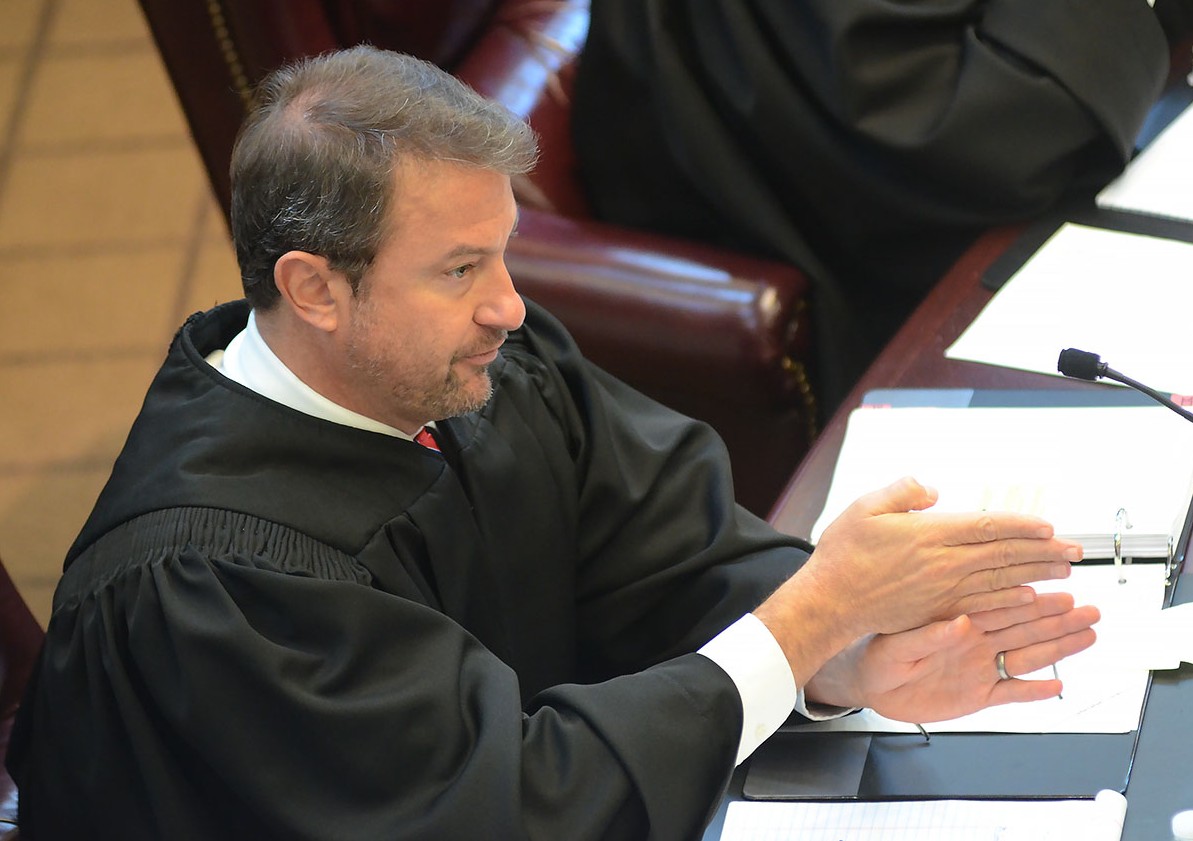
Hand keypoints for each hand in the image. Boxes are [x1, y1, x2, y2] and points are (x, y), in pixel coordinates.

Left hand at [804, 592, 1098, 722]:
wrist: (864, 683)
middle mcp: (972, 640)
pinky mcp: (976, 694)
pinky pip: (1010, 692)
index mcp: (955, 619)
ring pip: (1025, 655)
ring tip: (1088, 636)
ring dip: (1057, 647)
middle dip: (1057, 619)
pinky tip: (1057, 686)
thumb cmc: (874, 654)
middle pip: (1023, 627)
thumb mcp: (894, 644)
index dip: (1029, 598)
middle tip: (1088, 609)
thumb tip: (958, 623)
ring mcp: (977, 666)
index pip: (998, 605)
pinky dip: (1033, 690)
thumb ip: (927, 635)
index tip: (1058, 587)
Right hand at [805, 476, 1081, 635]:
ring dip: (1035, 575)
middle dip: (1043, 551)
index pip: (988, 527)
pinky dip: (1009, 600)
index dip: (1022, 526)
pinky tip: (1029, 598)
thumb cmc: (844, 553)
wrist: (830, 601)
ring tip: (1064, 571)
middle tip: (1074, 550)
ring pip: (1000, 581)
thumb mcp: (866, 507)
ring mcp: (942, 591)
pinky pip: (983, 604)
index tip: (1048, 526)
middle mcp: (943, 564)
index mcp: (929, 535)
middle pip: (1004, 555)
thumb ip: (903, 492)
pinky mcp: (937, 611)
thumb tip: (934, 491)